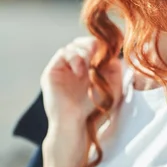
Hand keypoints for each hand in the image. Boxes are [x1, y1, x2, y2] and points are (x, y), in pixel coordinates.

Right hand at [41, 36, 122, 166]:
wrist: (77, 124)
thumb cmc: (95, 108)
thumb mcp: (111, 86)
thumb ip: (114, 69)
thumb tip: (113, 53)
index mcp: (88, 68)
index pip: (94, 47)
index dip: (102, 46)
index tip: (110, 52)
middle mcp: (75, 66)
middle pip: (83, 42)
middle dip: (92, 45)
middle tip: (98, 55)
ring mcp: (63, 68)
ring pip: (73, 45)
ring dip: (84, 53)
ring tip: (88, 70)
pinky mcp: (52, 71)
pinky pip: (63, 52)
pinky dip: (75, 58)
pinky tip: (81, 71)